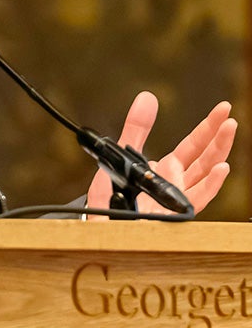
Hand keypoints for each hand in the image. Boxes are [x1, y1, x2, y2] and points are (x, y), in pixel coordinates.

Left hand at [86, 91, 234, 216]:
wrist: (100, 230)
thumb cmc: (111, 198)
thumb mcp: (119, 156)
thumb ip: (135, 129)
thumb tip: (147, 97)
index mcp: (165, 170)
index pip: (193, 146)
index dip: (207, 128)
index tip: (222, 109)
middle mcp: (176, 184)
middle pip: (204, 157)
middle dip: (217, 135)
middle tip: (228, 114)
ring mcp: (177, 200)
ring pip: (205, 175)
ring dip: (218, 152)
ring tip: (229, 130)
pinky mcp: (172, 215)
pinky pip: (196, 199)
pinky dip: (210, 184)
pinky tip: (221, 168)